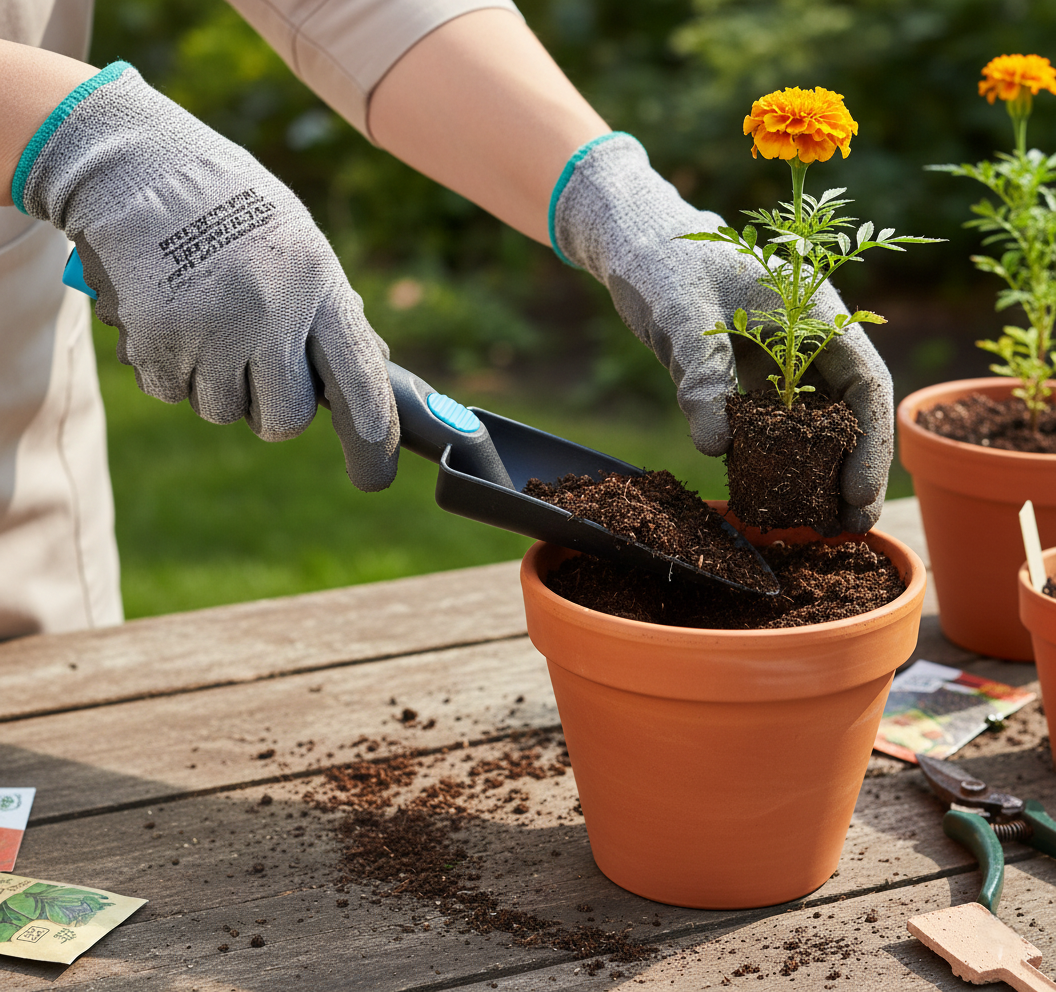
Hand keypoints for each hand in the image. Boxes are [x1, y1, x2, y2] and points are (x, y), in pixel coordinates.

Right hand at [17, 62, 397, 491]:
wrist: (137, 165)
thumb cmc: (233, 209)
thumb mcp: (300, 245)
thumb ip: (331, 310)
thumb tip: (373, 367)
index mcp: (317, 284)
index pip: (359, 378)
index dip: (372, 435)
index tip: (376, 476)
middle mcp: (270, 312)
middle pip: (286, 419)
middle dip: (275, 412)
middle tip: (258, 374)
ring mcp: (211, 329)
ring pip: (223, 411)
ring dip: (216, 384)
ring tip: (208, 321)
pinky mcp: (157, 340)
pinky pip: (172, 392)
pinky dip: (171, 368)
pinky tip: (172, 316)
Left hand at [551, 133, 891, 532]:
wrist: (635, 244)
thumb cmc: (664, 261)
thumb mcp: (682, 312)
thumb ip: (701, 373)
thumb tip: (717, 446)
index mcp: (813, 312)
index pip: (864, 381)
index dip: (869, 441)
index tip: (857, 492)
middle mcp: (806, 338)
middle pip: (848, 409)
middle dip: (853, 467)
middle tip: (847, 525)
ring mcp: (778, 358)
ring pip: (813, 419)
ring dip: (818, 468)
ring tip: (818, 521)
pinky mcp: (747, 374)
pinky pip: (771, 420)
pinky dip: (775, 455)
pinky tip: (771, 490)